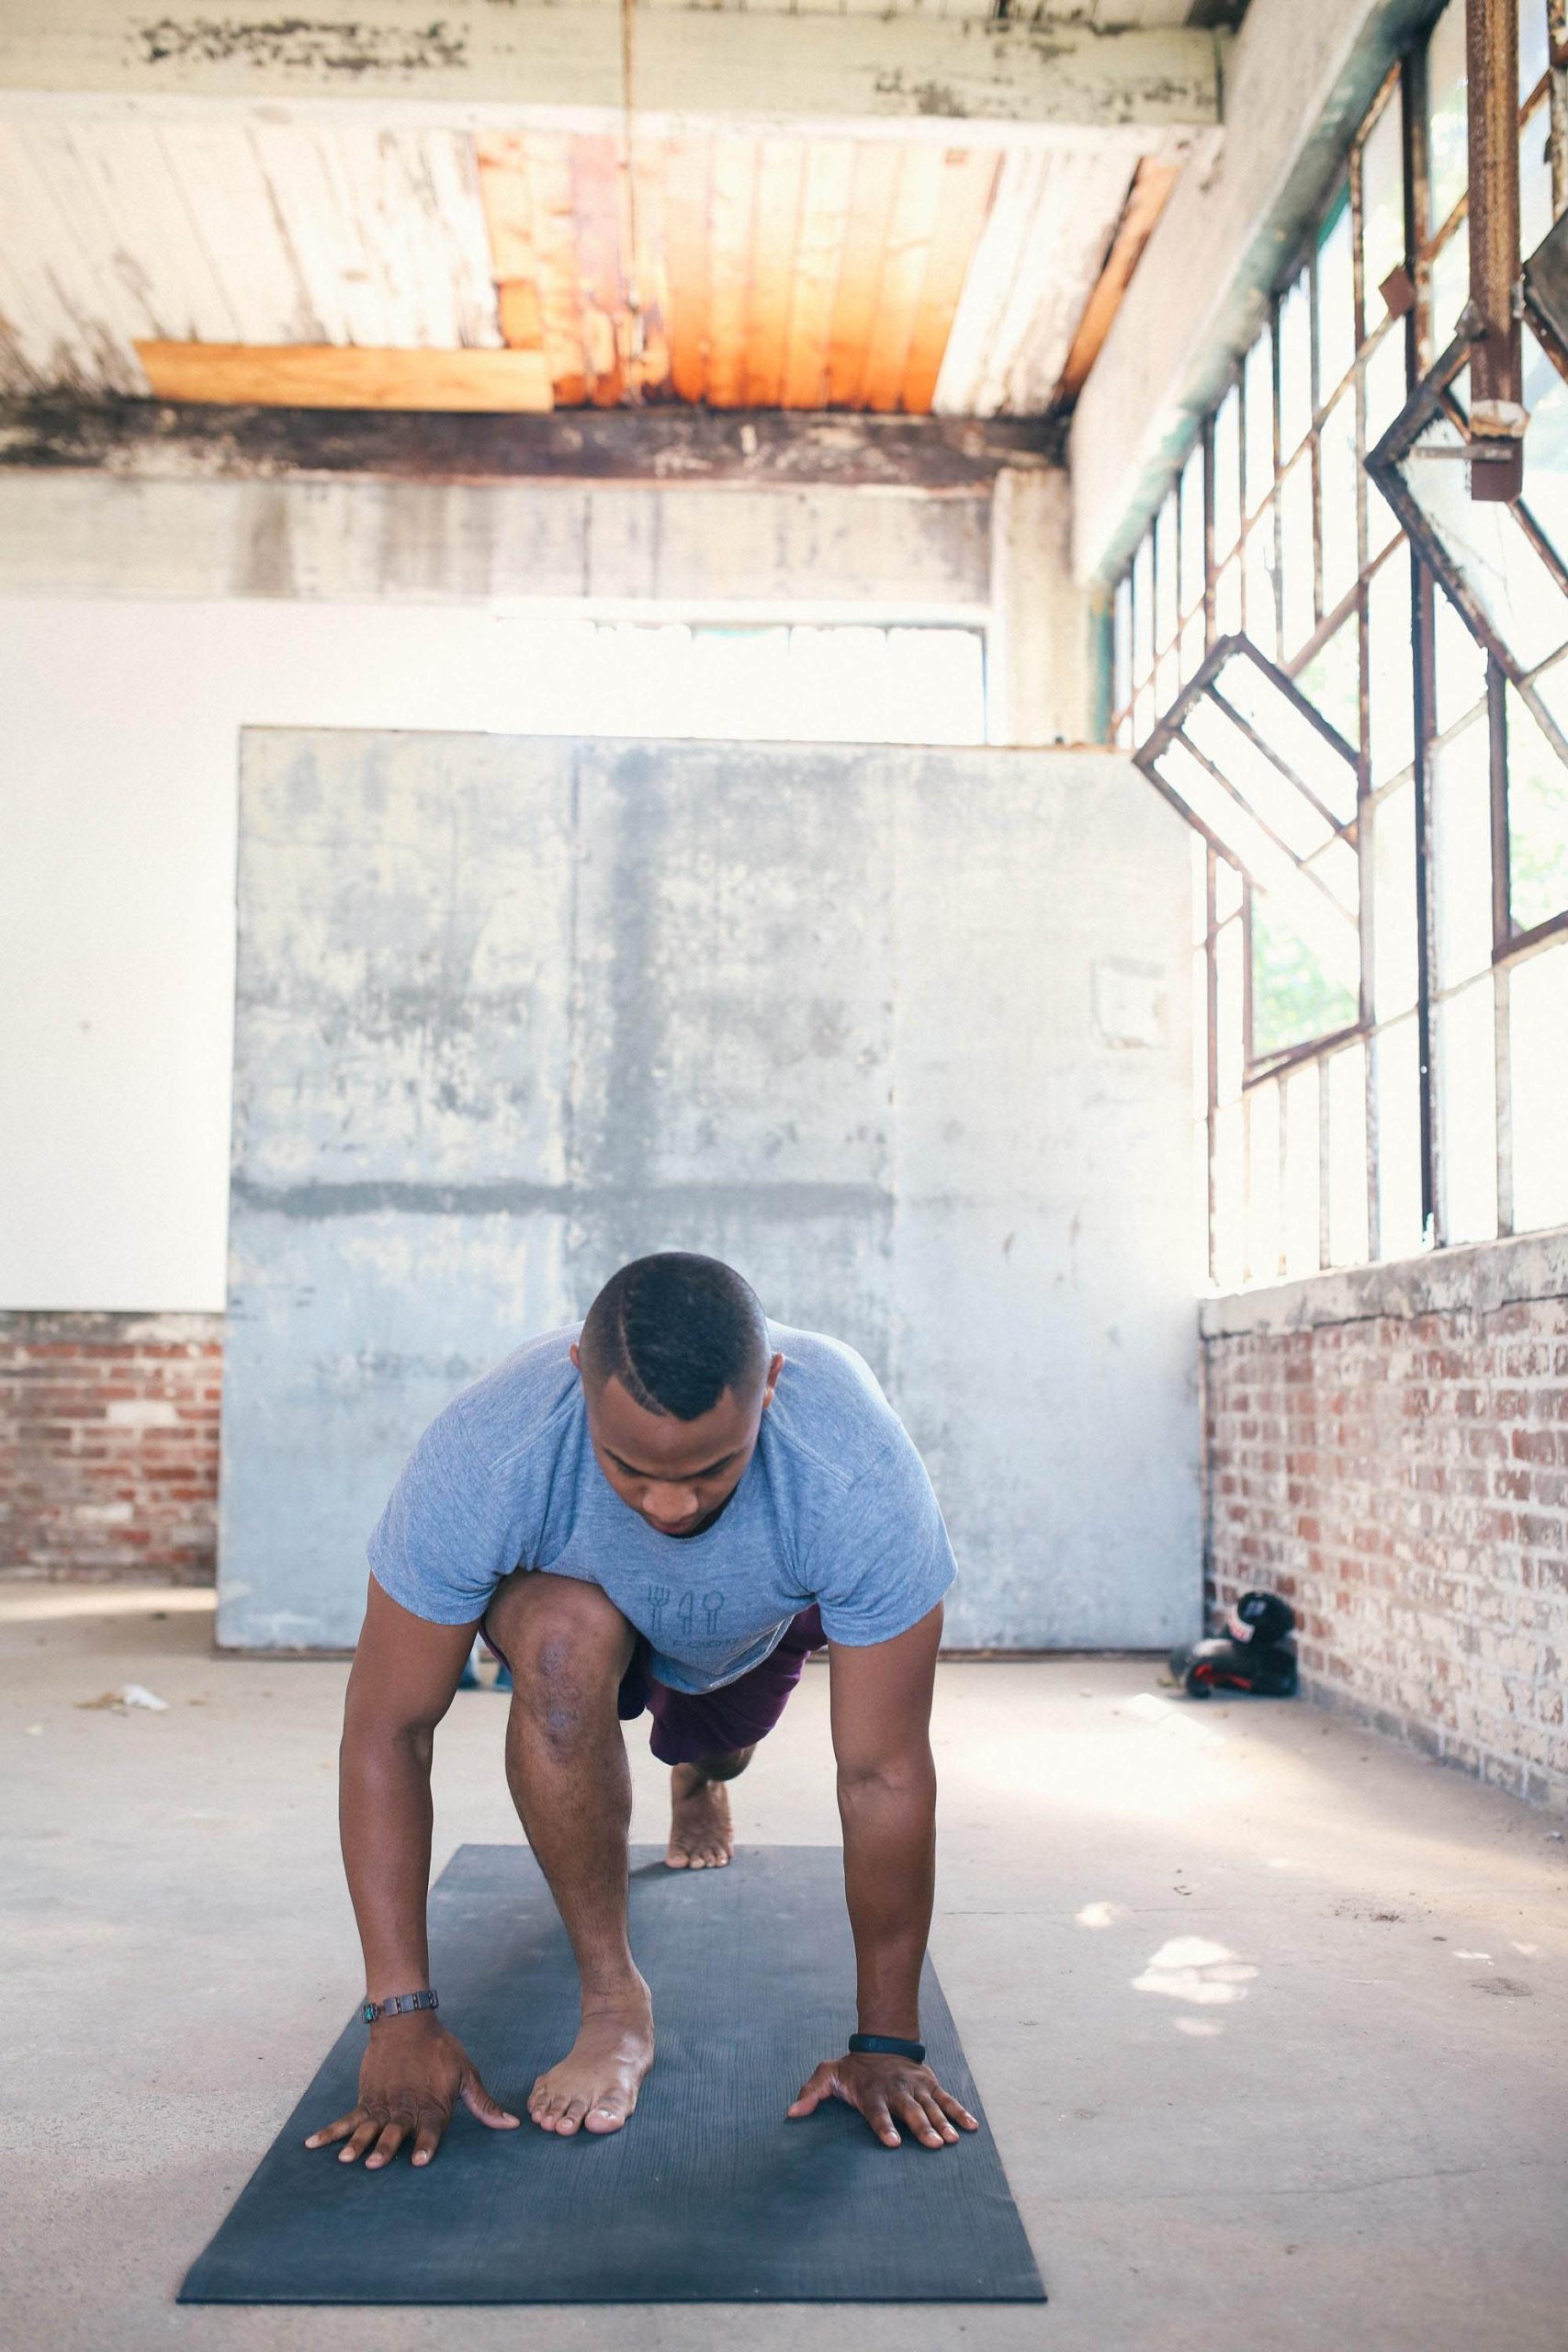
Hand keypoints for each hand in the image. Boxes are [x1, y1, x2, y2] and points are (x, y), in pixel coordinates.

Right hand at [304, 2015, 519, 2171]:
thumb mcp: (466, 2074)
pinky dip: (329, 2132)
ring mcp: (382, 2104)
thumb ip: (484, 2104)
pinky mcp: (365, 2098)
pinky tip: (312, 2145)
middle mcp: (405, 2108)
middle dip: (386, 2148)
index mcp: (432, 2106)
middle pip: (395, 2132)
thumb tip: (512, 2125)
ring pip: (368, 2128)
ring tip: (346, 2159)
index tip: (421, 2161)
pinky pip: (345, 2118)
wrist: (407, 2022)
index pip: (430, 2130)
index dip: (425, 2145)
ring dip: (357, 2143)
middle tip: (376, 2163)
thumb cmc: (441, 2051)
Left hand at [787, 2050, 978, 2148]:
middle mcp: (896, 2091)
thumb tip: (791, 2112)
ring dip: (943, 2123)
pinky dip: (960, 2112)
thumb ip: (812, 2092)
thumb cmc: (854, 2069)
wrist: (882, 2043)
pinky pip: (948, 2099)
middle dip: (922, 2128)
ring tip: (953, 2140)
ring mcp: (916, 2088)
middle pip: (910, 2112)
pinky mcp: (930, 2085)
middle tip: (935, 2144)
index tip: (892, 2143)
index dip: (884, 2128)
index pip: (878, 2113)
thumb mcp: (829, 2074)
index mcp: (872, 2094)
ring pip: (931, 2107)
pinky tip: (972, 2128)